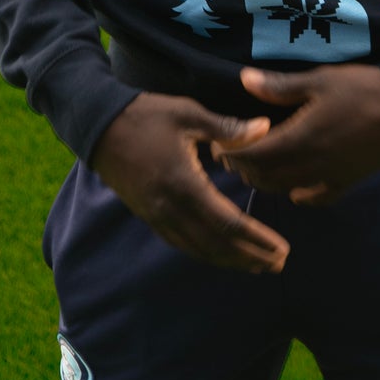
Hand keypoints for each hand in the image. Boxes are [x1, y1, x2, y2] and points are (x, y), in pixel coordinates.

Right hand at [90, 92, 289, 273]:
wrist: (99, 127)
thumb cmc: (146, 116)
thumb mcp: (188, 114)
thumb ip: (227, 128)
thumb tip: (265, 129)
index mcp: (184, 184)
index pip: (228, 223)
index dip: (256, 239)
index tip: (280, 248)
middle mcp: (171, 208)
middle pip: (217, 244)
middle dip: (250, 257)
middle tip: (279, 264)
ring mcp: (157, 216)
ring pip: (199, 249)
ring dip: (230, 260)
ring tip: (257, 265)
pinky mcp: (149, 216)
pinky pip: (182, 243)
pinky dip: (206, 252)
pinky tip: (220, 253)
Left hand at [216, 65, 379, 205]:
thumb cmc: (365, 89)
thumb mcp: (322, 80)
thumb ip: (281, 87)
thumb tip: (243, 80)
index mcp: (301, 139)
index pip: (254, 154)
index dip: (233, 151)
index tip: (219, 143)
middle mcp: (311, 165)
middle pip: (266, 176)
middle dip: (244, 167)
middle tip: (231, 152)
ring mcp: (330, 177)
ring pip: (286, 188)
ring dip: (266, 180)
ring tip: (256, 164)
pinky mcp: (348, 181)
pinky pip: (318, 197)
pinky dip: (300, 194)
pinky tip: (295, 187)